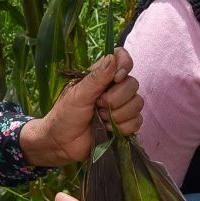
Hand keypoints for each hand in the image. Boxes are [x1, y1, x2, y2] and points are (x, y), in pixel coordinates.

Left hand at [18, 49, 143, 168]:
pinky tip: (107, 129)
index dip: (125, 64)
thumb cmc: (64, 115)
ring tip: (101, 119)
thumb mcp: (77, 95)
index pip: (121, 57)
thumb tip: (112, 58)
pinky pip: (137, 121)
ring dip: (118, 115)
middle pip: (133, 84)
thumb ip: (96, 78)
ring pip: (137, 103)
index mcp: (101, 76)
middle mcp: (114, 88)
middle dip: (116, 99)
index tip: (116, 78)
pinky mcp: (124, 124)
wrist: (62, 143)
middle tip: (98, 106)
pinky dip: (123, 127)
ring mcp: (121, 106)